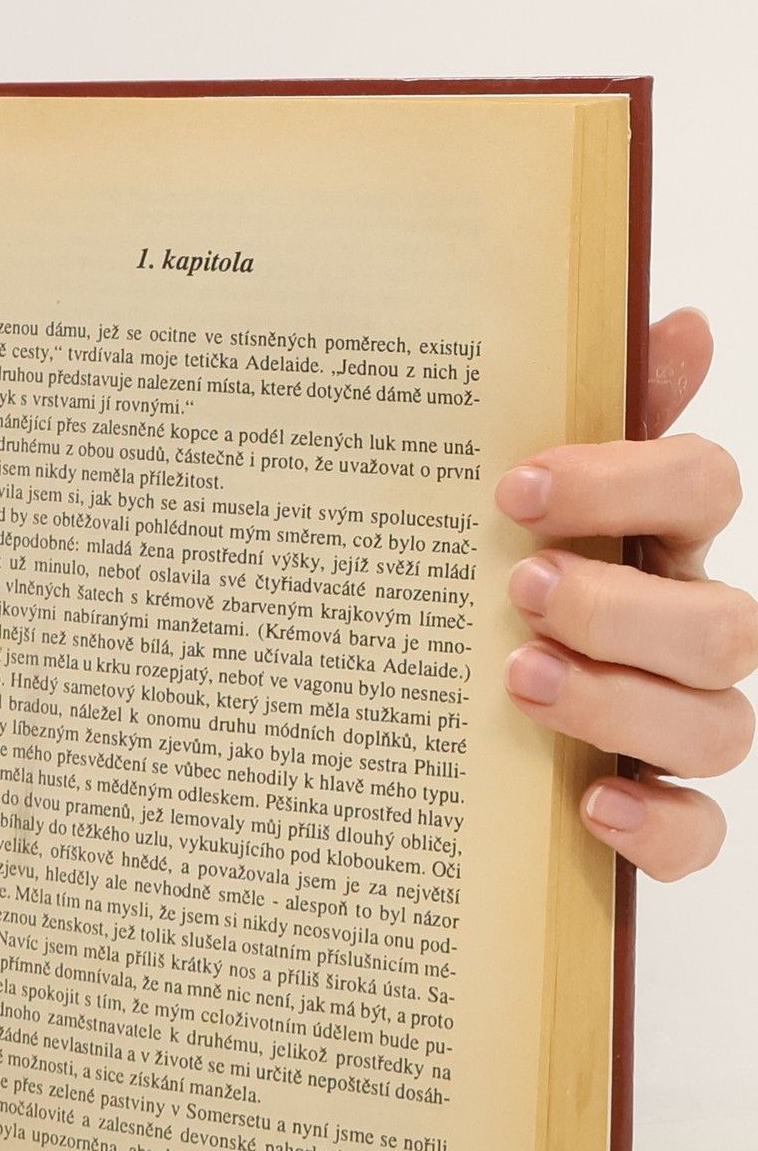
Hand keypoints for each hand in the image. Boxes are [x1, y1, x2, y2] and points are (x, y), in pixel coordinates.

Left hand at [499, 306, 754, 880]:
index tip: (514, 485)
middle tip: (520, 590)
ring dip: (620, 700)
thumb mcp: (508, 508)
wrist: (428, 709)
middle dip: (621, 607)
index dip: (626, 481)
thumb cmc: (484, 583)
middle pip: (723, 624)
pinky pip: (697, 830)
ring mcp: (677, 725)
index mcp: (658, 543)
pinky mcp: (656, 813)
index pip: (702, 487)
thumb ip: (586, 418)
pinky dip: (656, 822)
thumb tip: (675, 320)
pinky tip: (591, 801)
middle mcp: (686, 633)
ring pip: (718, 725)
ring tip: (517, 678)